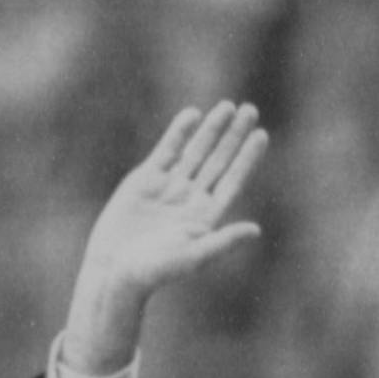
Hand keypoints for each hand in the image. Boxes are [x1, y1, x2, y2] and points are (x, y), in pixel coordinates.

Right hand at [63, 102, 268, 373]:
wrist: (116, 269)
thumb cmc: (158, 270)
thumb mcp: (195, 255)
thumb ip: (224, 240)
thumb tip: (256, 230)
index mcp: (209, 214)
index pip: (234, 178)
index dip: (248, 157)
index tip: (262, 135)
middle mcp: (192, 197)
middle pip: (219, 159)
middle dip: (234, 135)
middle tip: (251, 110)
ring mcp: (170, 186)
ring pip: (196, 151)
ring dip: (212, 130)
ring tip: (228, 107)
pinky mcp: (145, 179)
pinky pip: (167, 150)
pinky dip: (180, 133)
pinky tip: (193, 115)